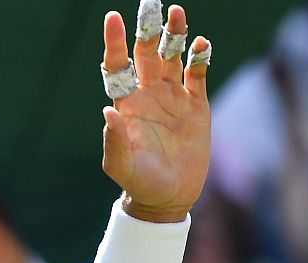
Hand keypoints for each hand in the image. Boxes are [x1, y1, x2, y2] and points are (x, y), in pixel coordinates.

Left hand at [100, 3, 210, 221]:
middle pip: (146, 53)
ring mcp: (172, 97)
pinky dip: (199, 57)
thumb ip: (115, 141)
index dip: (115, 42)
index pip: (118, 66)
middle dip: (147, 29)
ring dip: (174, 34)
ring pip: (172, 56)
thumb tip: (107, 112)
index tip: (113, 18)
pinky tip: (200, 44)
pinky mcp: (195, 105)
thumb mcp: (123, 166)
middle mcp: (148, 94)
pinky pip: (197, 73)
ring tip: (176, 12)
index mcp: (126, 105)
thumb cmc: (140, 183)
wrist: (169, 197)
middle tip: (151, 3)